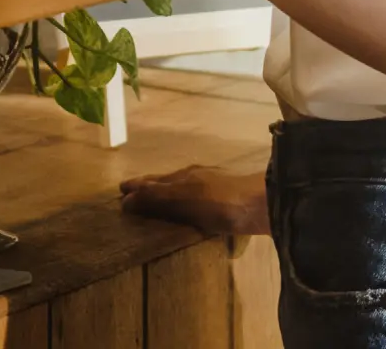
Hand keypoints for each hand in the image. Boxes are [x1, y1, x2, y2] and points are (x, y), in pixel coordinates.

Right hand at [118, 165, 268, 236]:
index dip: (137, 186)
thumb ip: (158, 198)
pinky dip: (184, 201)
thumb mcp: (185, 200)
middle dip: (149, 188)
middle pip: (166, 182)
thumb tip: (126, 198)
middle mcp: (196, 176)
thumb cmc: (221, 203)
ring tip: (158, 203)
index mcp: (183, 176)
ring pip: (182, 188)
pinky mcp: (227, 198)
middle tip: (133, 196)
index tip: (121, 191)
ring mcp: (213, 185)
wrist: (264, 205)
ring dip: (166, 194)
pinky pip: (197, 197)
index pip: (153, 181)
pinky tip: (191, 210)